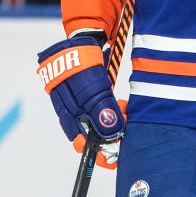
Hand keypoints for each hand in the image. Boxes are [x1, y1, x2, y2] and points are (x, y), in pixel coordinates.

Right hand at [37, 33, 125, 168]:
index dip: (99, 153)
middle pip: (94, 133)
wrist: (81, 38)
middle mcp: (73, 111)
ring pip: (102, 120)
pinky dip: (116, 109)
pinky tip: (124, 105)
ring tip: (127, 112)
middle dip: (112, 135)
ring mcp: (82, 101)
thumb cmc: (82, 65)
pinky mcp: (92, 91)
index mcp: (68, 115)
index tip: (117, 157)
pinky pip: (105, 107)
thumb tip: (111, 133)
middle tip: (127, 129)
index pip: (82, 143)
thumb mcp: (94, 89)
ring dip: (116, 120)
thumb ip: (102, 111)